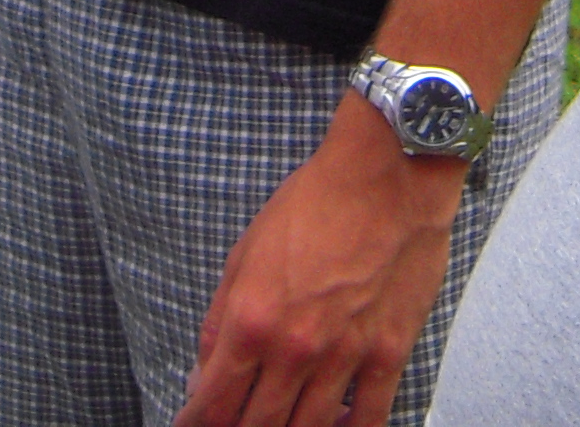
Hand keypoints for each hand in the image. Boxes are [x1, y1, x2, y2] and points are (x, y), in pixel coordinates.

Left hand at [175, 102, 463, 426]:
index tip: (192, 425)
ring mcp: (344, 356)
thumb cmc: (318, 202)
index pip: (214, 401)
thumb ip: (221, 318)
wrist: (386, 177)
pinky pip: (368, 417)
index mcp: (252, 319)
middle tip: (233, 426)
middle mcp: (294, 348)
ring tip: (279, 425)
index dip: (196, 423)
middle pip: (257, 424)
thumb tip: (206, 369)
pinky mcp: (387, 354)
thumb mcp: (245, 251)